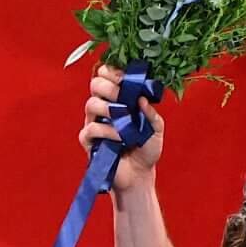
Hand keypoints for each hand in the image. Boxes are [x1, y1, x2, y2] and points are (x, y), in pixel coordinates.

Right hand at [78, 62, 163, 195]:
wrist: (139, 175)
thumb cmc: (147, 149)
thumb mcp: (156, 128)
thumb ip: (151, 112)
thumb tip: (141, 98)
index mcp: (119, 99)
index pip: (108, 76)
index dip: (113, 71)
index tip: (125, 76)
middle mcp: (104, 108)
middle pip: (95, 84)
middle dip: (108, 85)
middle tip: (122, 94)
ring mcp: (95, 123)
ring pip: (91, 104)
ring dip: (107, 107)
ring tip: (122, 116)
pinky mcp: (89, 141)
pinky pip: (90, 129)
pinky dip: (106, 131)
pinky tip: (120, 137)